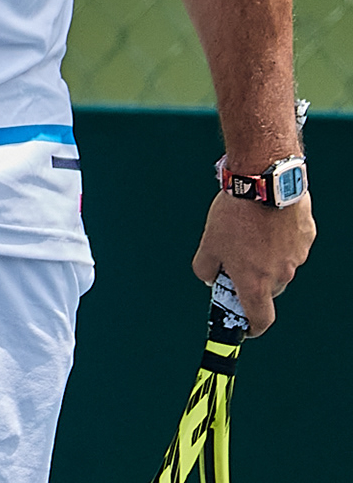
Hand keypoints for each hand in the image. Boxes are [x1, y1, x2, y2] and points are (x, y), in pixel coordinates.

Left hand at [191, 189, 315, 334]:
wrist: (264, 183)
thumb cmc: (234, 215)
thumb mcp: (209, 242)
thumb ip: (205, 268)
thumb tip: (209, 278)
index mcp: (256, 282)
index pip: (260, 319)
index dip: (253, 327)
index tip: (246, 327)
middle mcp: (280, 275)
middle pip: (268, 289)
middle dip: (253, 280)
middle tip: (237, 259)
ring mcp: (297, 257)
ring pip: (280, 266)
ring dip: (266, 257)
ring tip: (249, 231)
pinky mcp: (306, 238)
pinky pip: (291, 246)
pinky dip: (278, 239)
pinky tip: (264, 220)